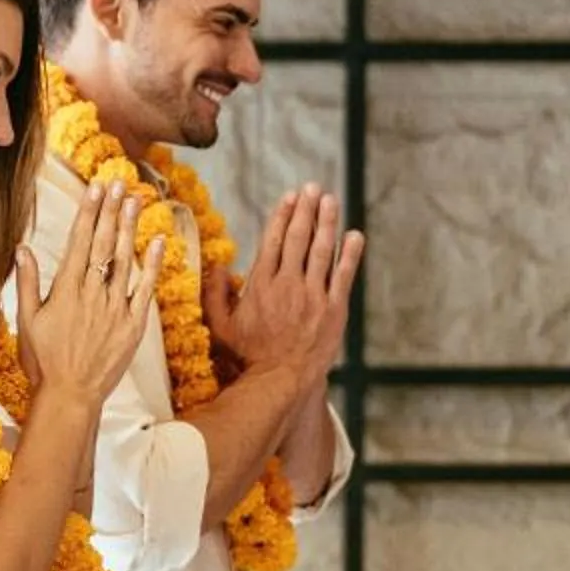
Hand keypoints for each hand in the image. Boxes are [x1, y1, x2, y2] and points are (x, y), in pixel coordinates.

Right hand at [15, 182, 163, 406]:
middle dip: (111, 211)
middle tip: (118, 183)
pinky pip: (146, 289)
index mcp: (65, 290)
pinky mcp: (133, 325)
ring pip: (125, 260)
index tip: (95, 189)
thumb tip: (23, 248)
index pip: (80, 242)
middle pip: (104, 244)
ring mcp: (115, 308)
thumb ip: (27, 282)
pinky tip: (158, 241)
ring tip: (135, 200)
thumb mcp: (26, 321)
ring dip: (130, 228)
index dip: (89, 213)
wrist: (70, 396)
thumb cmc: (43, 361)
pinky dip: (153, 265)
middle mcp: (92, 294)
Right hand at [206, 184, 362, 378]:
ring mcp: (313, 296)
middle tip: (312, 188)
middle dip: (306, 210)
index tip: (289, 197)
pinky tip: (354, 235)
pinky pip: (344, 275)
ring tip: (330, 201)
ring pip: (322, 250)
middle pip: (298, 238)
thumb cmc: (247, 357)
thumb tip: (217, 266)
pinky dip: (350, 253)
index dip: (282, 215)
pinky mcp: (334, 309)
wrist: (279, 381)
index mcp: (261, 285)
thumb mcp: (221, 327)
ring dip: (327, 222)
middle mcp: (288, 284)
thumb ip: (215, 295)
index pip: (273, 240)